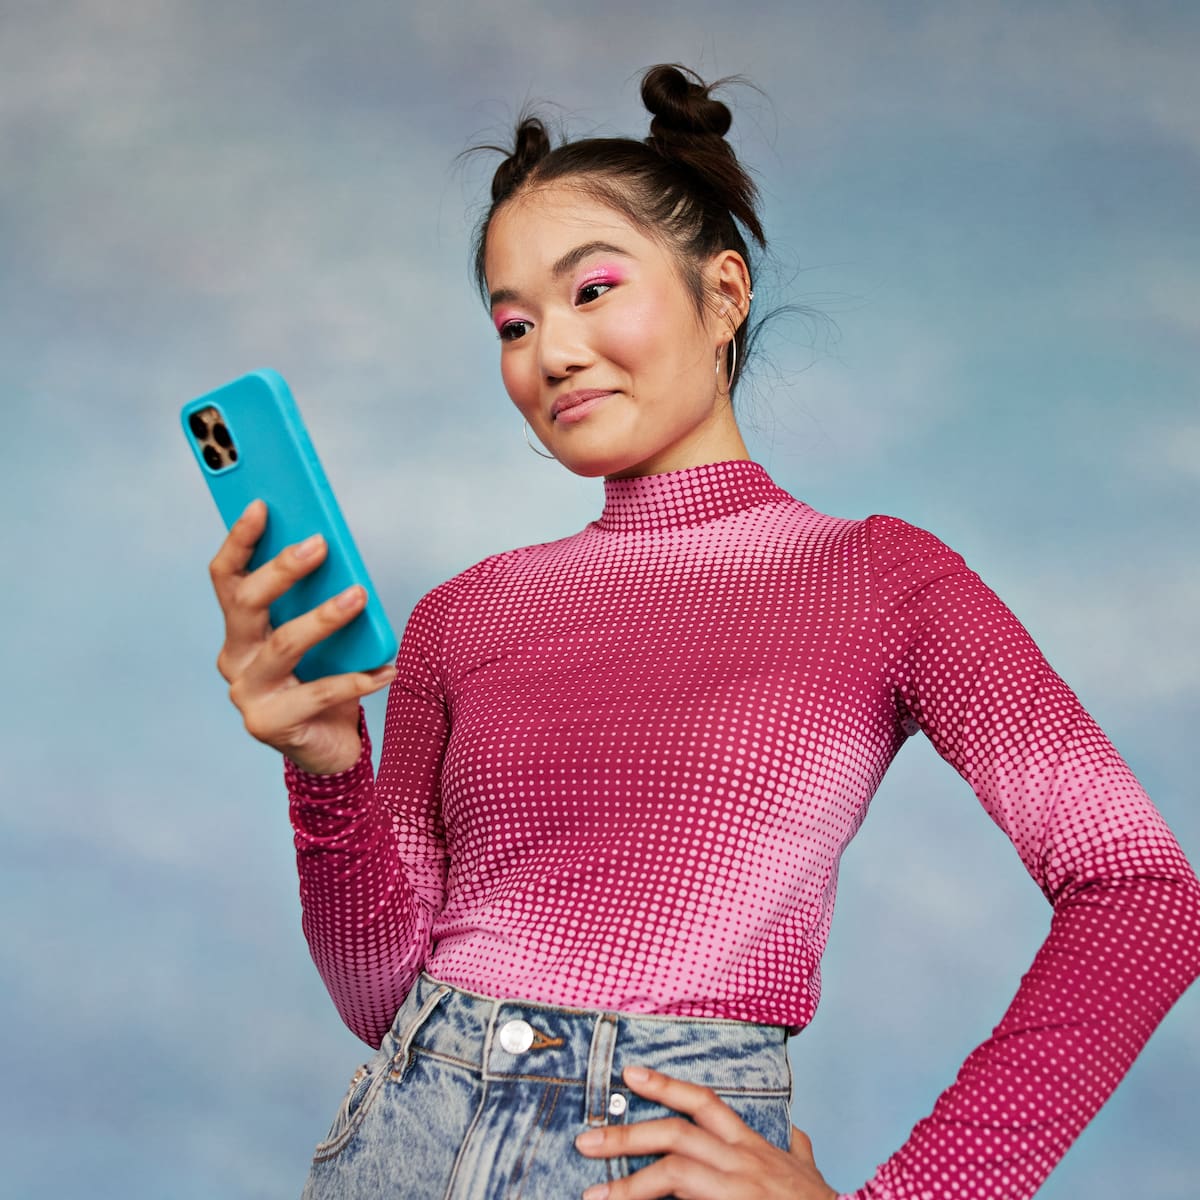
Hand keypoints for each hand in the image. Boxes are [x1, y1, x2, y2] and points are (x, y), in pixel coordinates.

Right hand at [209, 499, 394, 773]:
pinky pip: (320, 693)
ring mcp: (248, 693)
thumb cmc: (323, 680)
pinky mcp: (270, 724)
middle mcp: (235, 658)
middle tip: (319, 544)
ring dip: (323, 617)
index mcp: (240, 630)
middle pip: (247, 604)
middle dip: (281, 569)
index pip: (227, 577)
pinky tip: (388, 669)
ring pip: (284, 645)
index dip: (240, 540)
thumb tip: (336, 551)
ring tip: (359, 595)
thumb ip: (316, 601)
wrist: (327, 749)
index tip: (261, 504)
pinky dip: (359, 679)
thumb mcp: (320, 637)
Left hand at [574, 1065, 836, 1199]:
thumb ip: (798, 1151)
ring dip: (629, 1184)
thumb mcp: (810, 1173)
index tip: (630, 1072)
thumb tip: (796, 1134)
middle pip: (677, 1134)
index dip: (666, 1085)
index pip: (705, 1103)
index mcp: (754, 1147)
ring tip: (594, 1196)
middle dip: (627, 1135)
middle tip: (585, 1142)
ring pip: (675, 1172)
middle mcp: (744, 1162)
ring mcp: (739, 1189)